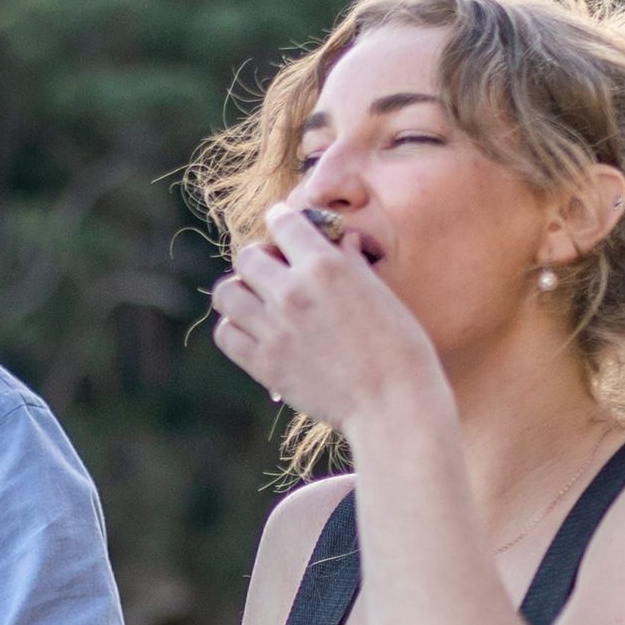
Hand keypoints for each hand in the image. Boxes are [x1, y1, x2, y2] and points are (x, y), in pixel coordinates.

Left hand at [208, 201, 444, 433]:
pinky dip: (234, 329)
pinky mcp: (264, 364)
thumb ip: (352, 263)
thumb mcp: (380, 292)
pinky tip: (254, 332)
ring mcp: (274, 328)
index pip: (282, 222)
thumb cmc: (399, 346)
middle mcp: (293, 291)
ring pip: (226, 292)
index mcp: (325, 266)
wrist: (393, 403)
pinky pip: (226, 334)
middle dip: (260, 259)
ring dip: (240, 292)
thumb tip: (343, 241)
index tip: (284, 228)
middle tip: (274, 273)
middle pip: (247, 255)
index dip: (282, 221)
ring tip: (257, 302)